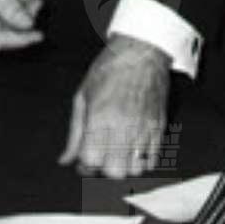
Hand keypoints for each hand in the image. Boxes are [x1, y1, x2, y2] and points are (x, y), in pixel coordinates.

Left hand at [59, 35, 168, 175]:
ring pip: (135, 169)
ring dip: (124, 167)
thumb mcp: (83, 97)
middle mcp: (123, 126)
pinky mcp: (159, 127)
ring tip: (118, 153)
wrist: (141, 51)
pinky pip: (152, 159)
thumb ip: (74, 133)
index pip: (90, 161)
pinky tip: (133, 149)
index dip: (84, 164)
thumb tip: (64, 160)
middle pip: (114, 171)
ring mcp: (144, 128)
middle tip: (101, 156)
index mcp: (100, 117)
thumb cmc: (108, 70)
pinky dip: (141, 161)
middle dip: (104, 169)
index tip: (84, 157)